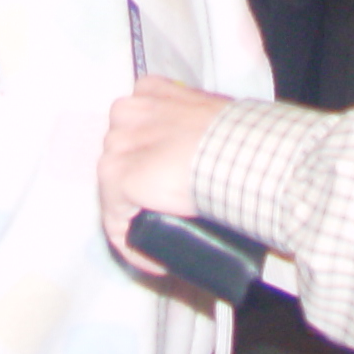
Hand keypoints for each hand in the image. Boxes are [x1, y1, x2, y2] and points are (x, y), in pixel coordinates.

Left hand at [100, 75, 232, 269]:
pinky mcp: (115, 175)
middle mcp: (126, 112)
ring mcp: (117, 143)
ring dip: (136, 220)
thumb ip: (196, 120)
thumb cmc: (238, 134)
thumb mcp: (211, 113)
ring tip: (165, 243)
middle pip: (123, 157)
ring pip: (115, 191)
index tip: (169, 188)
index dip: (148, 159)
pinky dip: (133, 247)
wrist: (237, 150)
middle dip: (140, 188)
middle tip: (170, 214)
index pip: (136, 128)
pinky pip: (116, 222)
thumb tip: (209, 147)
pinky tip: (157, 262)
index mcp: (150, 91)